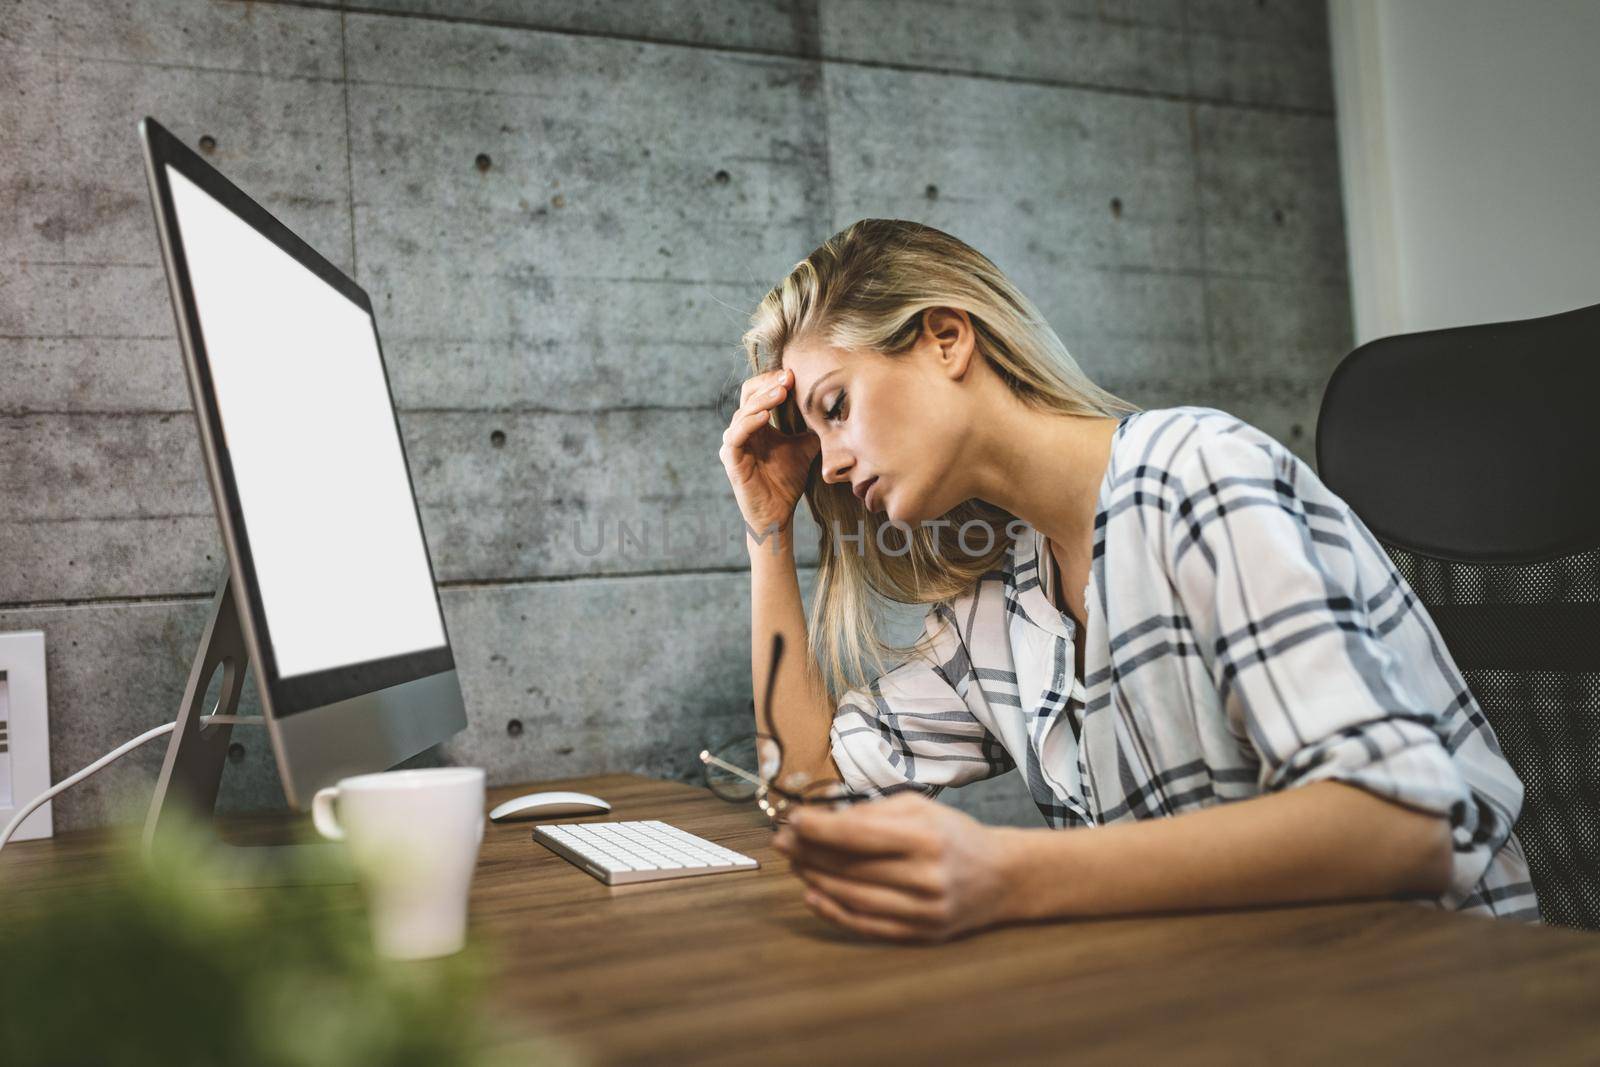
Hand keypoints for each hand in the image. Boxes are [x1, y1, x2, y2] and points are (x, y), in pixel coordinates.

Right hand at [718, 367, 820, 537]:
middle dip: (769, 384)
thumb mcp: (804, 449)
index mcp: (756, 424)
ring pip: (743, 412)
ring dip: (763, 399)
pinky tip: (766, 415)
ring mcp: (733, 444)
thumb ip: (811, 428)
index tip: (795, 374)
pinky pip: (736, 435)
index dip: (773, 380)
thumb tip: (833, 410)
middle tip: (789, 377)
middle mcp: (741, 430)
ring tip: (782, 392)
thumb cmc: (786, 482)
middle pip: (748, 394)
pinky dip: (750, 422)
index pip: (758, 391)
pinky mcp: (731, 460)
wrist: (778, 515)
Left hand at [772, 793, 1018, 942]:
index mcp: (926, 838)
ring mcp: (923, 910)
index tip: (792, 820)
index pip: (858, 835)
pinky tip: (812, 895)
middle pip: (850, 867)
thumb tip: (822, 823)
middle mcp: (925, 877)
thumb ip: (872, 813)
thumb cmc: (953, 835)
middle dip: (809, 852)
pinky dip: (833, 912)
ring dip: (815, 879)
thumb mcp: (920, 809)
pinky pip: (866, 925)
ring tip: (795, 863)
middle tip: (782, 841)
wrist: (1001, 877)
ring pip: (853, 897)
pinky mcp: (920, 934)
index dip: (818, 829)